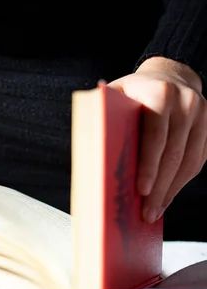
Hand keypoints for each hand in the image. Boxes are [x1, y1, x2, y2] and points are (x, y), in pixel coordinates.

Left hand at [107, 57, 206, 222]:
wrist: (169, 75)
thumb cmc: (132, 91)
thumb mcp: (116, 93)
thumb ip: (103, 111)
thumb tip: (91, 140)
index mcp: (160, 93)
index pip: (155, 135)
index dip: (149, 165)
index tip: (141, 190)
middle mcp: (186, 103)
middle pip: (173, 153)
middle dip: (159, 187)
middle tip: (146, 212)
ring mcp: (201, 116)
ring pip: (189, 161)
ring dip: (171, 191)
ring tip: (154, 212)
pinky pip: (197, 161)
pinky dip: (181, 182)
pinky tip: (166, 197)